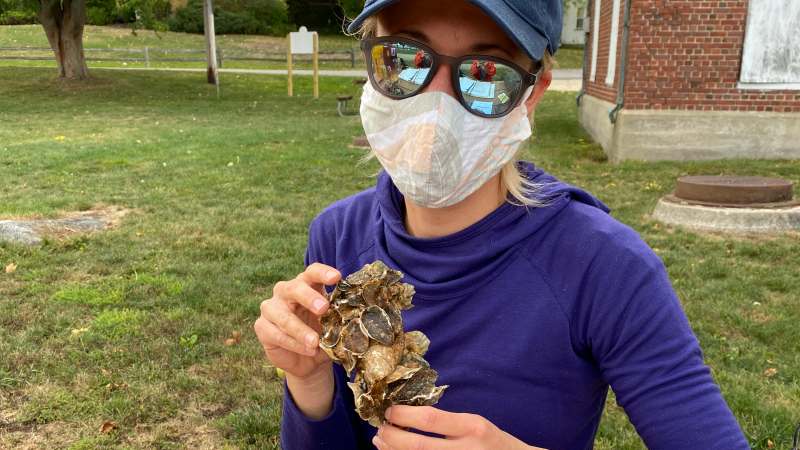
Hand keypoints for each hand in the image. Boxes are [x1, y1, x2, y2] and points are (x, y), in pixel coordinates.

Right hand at [254, 263, 340, 378]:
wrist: (309, 360)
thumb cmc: (322, 334)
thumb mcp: (333, 323)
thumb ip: (339, 316)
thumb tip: (355, 314)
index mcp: (306, 285)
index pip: (311, 272)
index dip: (322, 273)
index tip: (336, 277)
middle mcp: (285, 292)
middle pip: (294, 288)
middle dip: (309, 297)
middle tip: (323, 308)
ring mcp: (271, 308)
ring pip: (283, 316)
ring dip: (300, 330)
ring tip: (315, 342)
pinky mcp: (262, 327)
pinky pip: (277, 334)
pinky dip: (294, 344)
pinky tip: (309, 350)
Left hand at [372, 406, 545, 449]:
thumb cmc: (494, 444)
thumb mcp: (475, 423)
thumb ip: (448, 422)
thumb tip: (408, 416)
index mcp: (472, 427)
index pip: (430, 420)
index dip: (403, 416)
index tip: (389, 411)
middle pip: (418, 446)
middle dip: (392, 437)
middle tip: (379, 430)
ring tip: (382, 444)